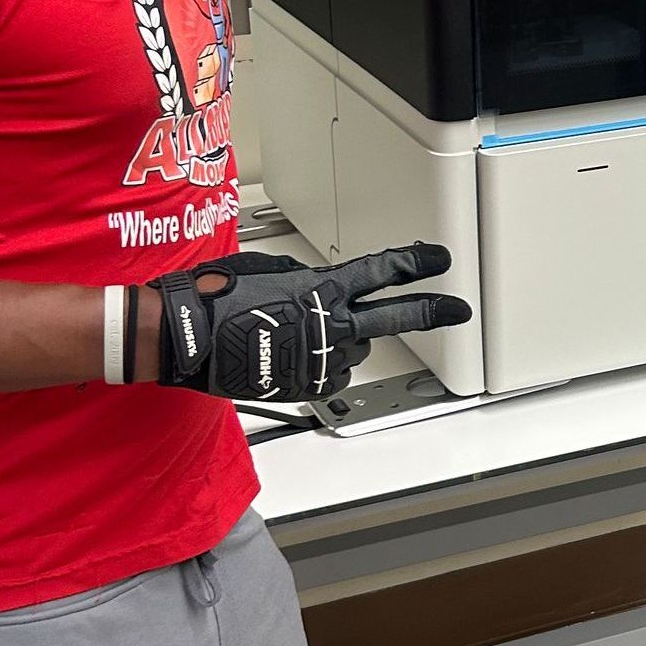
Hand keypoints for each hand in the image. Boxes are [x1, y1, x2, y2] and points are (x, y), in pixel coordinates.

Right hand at [148, 245, 469, 401]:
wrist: (188, 338)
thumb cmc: (216, 298)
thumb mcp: (268, 268)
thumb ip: (305, 278)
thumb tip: (318, 289)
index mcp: (322, 288)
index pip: (383, 271)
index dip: (416, 263)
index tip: (438, 260)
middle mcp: (330, 323)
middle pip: (394, 318)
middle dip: (431, 312)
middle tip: (457, 310)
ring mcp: (320, 358)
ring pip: (356, 350)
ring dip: (346, 342)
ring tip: (310, 335)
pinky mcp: (306, 385)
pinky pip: (333, 376)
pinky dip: (327, 368)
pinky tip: (303, 358)